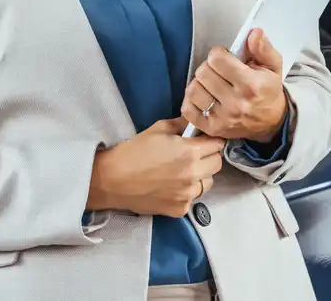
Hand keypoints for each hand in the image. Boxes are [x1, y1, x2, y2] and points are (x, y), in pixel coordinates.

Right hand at [87, 117, 224, 217]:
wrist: (113, 180)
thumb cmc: (134, 151)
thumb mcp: (158, 129)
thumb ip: (181, 124)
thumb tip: (196, 122)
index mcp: (190, 152)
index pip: (217, 144)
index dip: (211, 140)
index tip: (205, 140)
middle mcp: (193, 175)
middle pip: (217, 164)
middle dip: (209, 156)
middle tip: (194, 154)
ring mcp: (188, 194)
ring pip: (208, 182)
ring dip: (201, 175)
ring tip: (182, 171)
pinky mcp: (180, 209)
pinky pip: (193, 197)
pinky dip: (187, 191)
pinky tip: (171, 185)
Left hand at [181, 28, 288, 142]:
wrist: (271, 123)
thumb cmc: (268, 91)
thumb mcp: (273, 67)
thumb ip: (263, 48)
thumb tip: (254, 33)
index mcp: (251, 85)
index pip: (217, 59)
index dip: (218, 53)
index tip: (225, 57)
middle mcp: (236, 103)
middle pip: (203, 72)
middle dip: (209, 66)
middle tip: (219, 70)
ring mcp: (223, 118)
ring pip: (193, 89)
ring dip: (200, 82)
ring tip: (211, 83)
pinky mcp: (212, 129)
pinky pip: (188, 108)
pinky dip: (191, 100)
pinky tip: (204, 96)